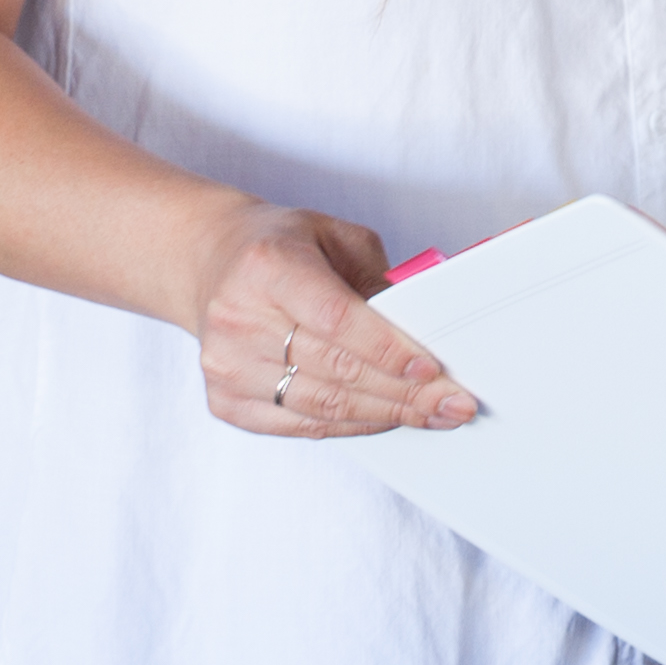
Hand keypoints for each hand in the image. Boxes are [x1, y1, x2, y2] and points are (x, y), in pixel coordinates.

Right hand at [180, 195, 476, 438]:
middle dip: (404, 392)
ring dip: (385, 415)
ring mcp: (227, 365)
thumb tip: (422, 329)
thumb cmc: (281, 248)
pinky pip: (299, 426)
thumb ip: (376, 279)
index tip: (432, 369)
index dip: (387, 348)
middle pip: (335, 369)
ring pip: (321, 406)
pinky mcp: (225, 400)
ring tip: (431, 416)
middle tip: (453, 403)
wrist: (212, 264)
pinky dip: (349, 427)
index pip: (336, 318)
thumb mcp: (333, 237)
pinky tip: (385, 419)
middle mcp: (239, 317)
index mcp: (268, 266)